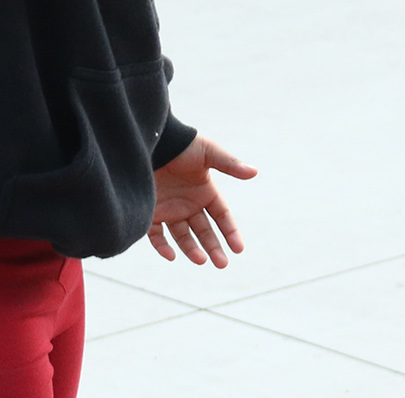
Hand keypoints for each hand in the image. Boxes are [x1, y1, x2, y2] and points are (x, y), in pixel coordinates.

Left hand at [150, 134, 256, 266]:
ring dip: (192, 249)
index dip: (231, 232)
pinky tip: (170, 255)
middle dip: (214, 248)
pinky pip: (156, 235)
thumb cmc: (181, 144)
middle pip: (205, 231)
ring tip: (201, 259)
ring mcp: (170, 209)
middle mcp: (188, 203)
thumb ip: (229, 164)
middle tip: (222, 264)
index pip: (222, 216)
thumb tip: (254, 172)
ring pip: (183, 237)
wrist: (150, 139)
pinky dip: (162, 246)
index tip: (238, 249)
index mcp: (205, 191)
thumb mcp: (207, 153)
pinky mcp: (151, 212)